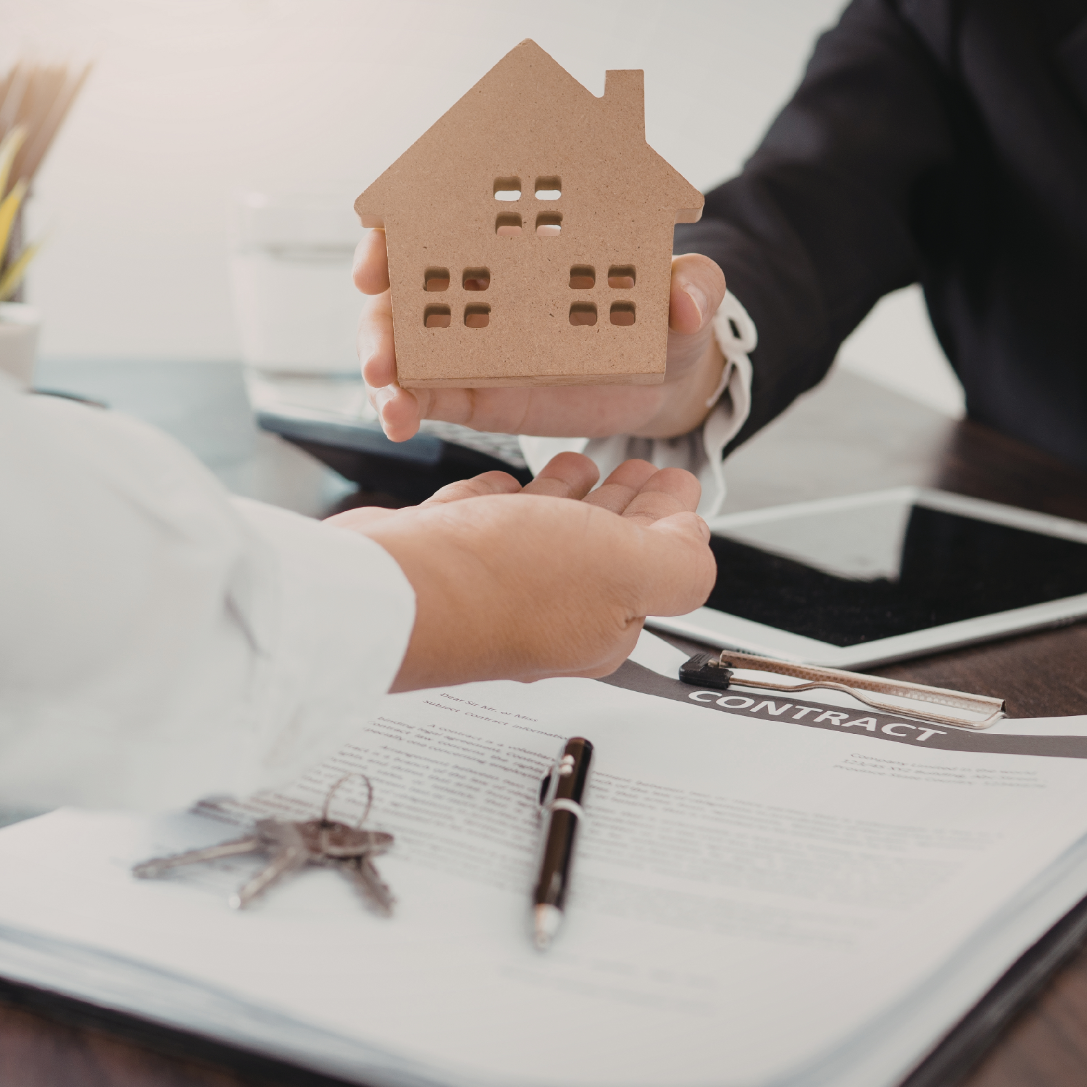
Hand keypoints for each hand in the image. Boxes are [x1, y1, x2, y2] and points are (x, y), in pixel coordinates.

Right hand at [327, 453, 713, 688]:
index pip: (656, 566)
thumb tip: (695, 542)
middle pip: (603, 550)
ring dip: (568, 497)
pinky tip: (504, 485)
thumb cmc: (500, 583)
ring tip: (581, 465)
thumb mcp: (626, 568)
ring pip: (543, 532)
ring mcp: (490, 584)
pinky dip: (501, 500)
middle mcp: (546, 610)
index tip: (680, 480)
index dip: (673, 519)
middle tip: (643, 469)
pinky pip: (481, 523)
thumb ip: (678, 563)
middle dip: (628, 507)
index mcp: (601, 621)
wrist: (391, 586)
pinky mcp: (441, 557)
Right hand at [353, 228, 728, 441]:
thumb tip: (684, 300)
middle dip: (378, 302)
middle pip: (405, 282)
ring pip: (401, 343)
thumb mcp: (687, 292)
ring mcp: (468, 341)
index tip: (384, 243)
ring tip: (389, 396)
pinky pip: (422, 396)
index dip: (403, 219)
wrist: (662, 382)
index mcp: (519, 242)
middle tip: (378, 330)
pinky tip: (399, 423)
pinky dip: (402, 407)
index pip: (445, 213)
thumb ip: (693, 285)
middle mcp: (480, 286)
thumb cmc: (664, 317)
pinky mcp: (470, 392)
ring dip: (382, 364)